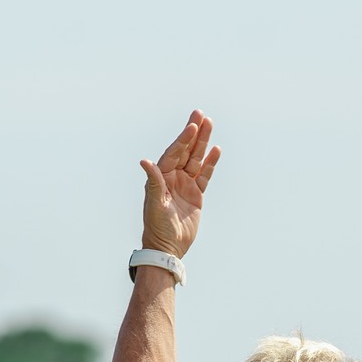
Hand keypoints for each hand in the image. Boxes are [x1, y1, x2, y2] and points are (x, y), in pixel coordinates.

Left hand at [140, 110, 220, 257]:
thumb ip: (153, 182)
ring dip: (203, 143)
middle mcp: (173, 177)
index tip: (192, 126)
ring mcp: (185, 185)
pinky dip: (210, 163)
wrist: (167, 247)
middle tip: (200, 114)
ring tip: (210, 124)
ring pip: (196, 159)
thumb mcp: (154, 204)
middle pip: (186, 150)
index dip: (183, 139)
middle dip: (193, 132)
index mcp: (161, 177)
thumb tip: (145, 161)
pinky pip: (205, 175)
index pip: (174, 153)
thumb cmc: (157, 226)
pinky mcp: (196, 195)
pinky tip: (216, 150)